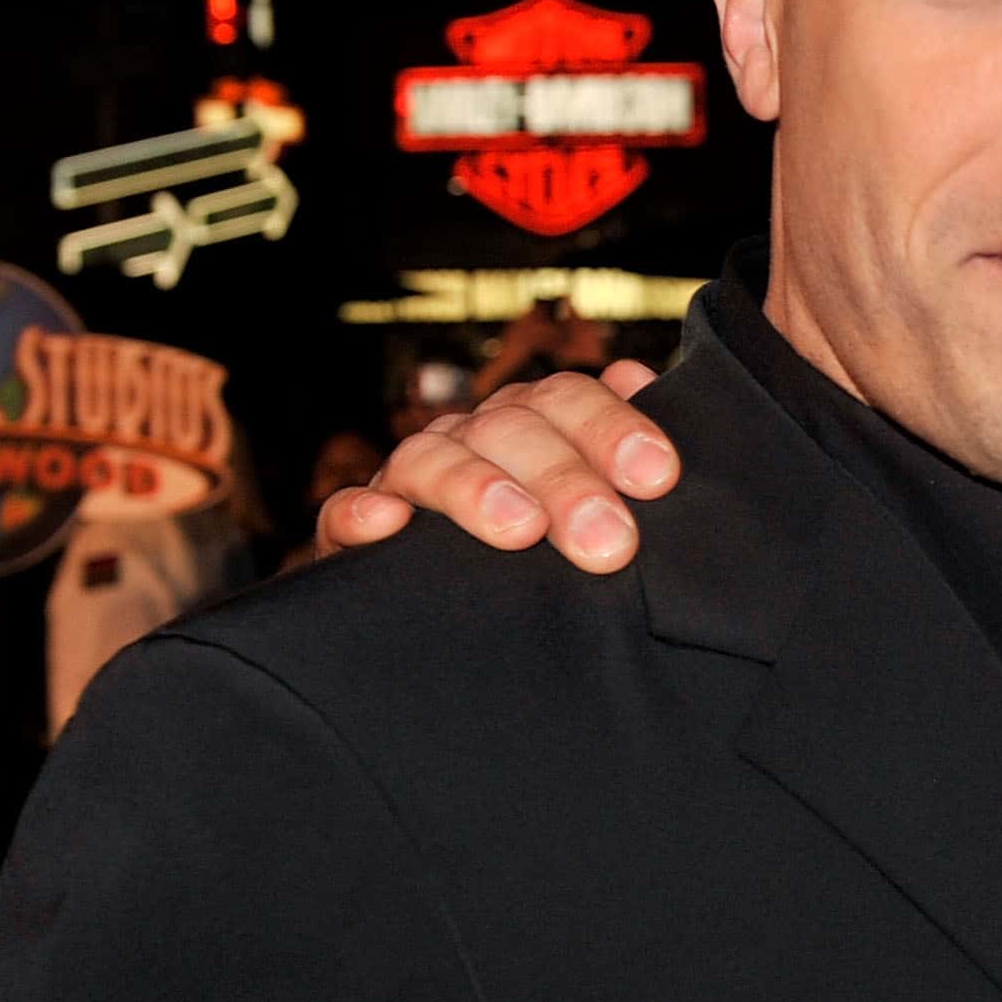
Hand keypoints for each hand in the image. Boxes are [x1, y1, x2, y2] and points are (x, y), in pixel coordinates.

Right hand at [317, 360, 673, 573]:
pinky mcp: (354, 537)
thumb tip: (636, 376)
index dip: (612, 428)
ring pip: (430, 458)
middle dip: (564, 480)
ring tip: (521, 530)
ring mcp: (408, 484)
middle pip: (510, 428)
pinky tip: (389, 525)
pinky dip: (360, 514)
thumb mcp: (597, 502)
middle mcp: (470, 440)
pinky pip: (344, 514)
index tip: (657, 477)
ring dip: (475, 488)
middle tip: (608, 541)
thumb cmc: (552, 549)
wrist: (461, 625)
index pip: (567, 398)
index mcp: (530, 422)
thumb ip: (620, 452)